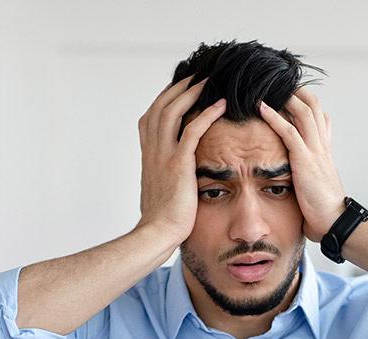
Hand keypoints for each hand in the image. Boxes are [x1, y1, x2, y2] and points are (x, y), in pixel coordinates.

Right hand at [136, 75, 227, 244]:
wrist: (157, 233)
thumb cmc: (161, 218)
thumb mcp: (160, 189)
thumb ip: (165, 174)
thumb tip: (173, 172)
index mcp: (148, 155)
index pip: (151, 116)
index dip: (165, 99)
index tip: (179, 89)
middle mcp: (152, 150)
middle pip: (161, 107)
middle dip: (178, 88)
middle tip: (196, 76)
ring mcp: (163, 156)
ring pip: (173, 112)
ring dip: (191, 93)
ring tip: (207, 81)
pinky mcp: (178, 164)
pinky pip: (193, 130)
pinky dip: (206, 114)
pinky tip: (219, 105)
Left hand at [258, 87, 346, 241]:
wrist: (335, 223)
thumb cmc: (324, 211)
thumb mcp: (317, 187)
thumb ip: (310, 176)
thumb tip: (302, 175)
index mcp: (324, 152)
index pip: (319, 119)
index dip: (307, 104)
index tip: (292, 94)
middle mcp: (322, 147)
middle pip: (314, 108)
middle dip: (297, 92)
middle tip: (278, 81)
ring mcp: (315, 152)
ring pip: (304, 113)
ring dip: (286, 97)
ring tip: (268, 86)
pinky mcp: (305, 161)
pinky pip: (289, 132)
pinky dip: (275, 117)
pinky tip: (261, 106)